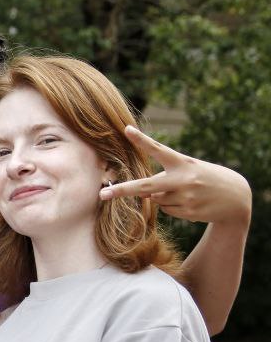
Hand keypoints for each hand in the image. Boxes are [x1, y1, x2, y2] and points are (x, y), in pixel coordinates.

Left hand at [99, 126, 251, 225]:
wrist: (237, 198)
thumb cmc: (207, 179)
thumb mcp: (190, 171)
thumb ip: (166, 177)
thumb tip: (144, 195)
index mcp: (183, 163)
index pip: (159, 149)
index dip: (142, 140)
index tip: (126, 129)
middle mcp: (183, 180)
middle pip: (147, 186)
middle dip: (124, 190)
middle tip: (103, 194)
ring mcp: (185, 197)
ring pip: (157, 200)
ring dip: (164, 197)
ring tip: (187, 193)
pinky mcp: (187, 212)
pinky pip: (166, 210)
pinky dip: (173, 207)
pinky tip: (191, 203)